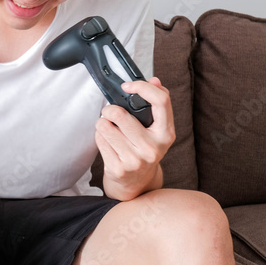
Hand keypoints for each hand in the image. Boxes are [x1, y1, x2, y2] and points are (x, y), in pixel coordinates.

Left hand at [95, 77, 174, 199]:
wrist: (137, 184)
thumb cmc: (144, 148)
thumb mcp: (156, 129)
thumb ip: (156, 104)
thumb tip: (155, 80)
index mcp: (166, 134)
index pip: (161, 101)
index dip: (142, 87)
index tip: (127, 86)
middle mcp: (153, 148)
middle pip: (121, 115)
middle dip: (109, 109)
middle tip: (109, 112)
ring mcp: (135, 160)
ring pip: (105, 126)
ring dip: (102, 123)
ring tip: (108, 128)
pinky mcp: (118, 169)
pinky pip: (100, 140)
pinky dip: (99, 136)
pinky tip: (107, 142)